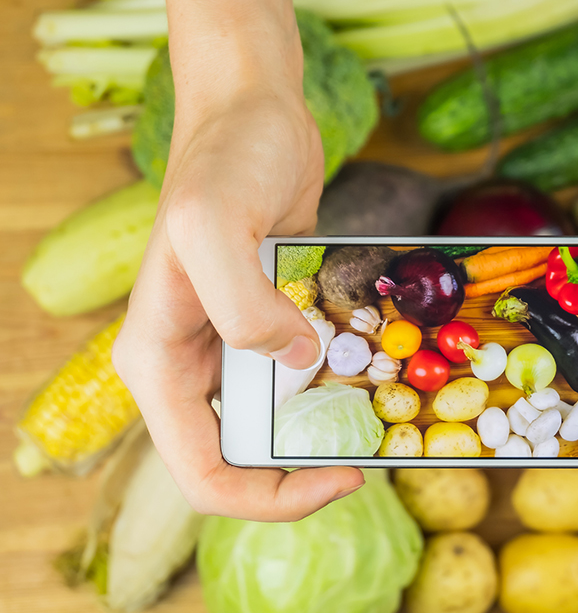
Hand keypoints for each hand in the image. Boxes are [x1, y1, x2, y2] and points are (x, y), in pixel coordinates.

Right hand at [112, 77, 362, 522]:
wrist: (255, 114)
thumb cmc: (225, 161)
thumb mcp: (216, 226)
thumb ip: (242, 306)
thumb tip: (294, 363)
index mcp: (158, 363)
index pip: (204, 474)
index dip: (271, 497)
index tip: (343, 478)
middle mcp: (188, 365)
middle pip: (243, 459)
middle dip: (306, 467)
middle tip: (373, 450)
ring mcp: (230, 345)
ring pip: (275, 424)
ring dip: (326, 430)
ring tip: (383, 417)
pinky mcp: (269, 323)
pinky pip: (300, 378)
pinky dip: (336, 386)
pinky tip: (376, 373)